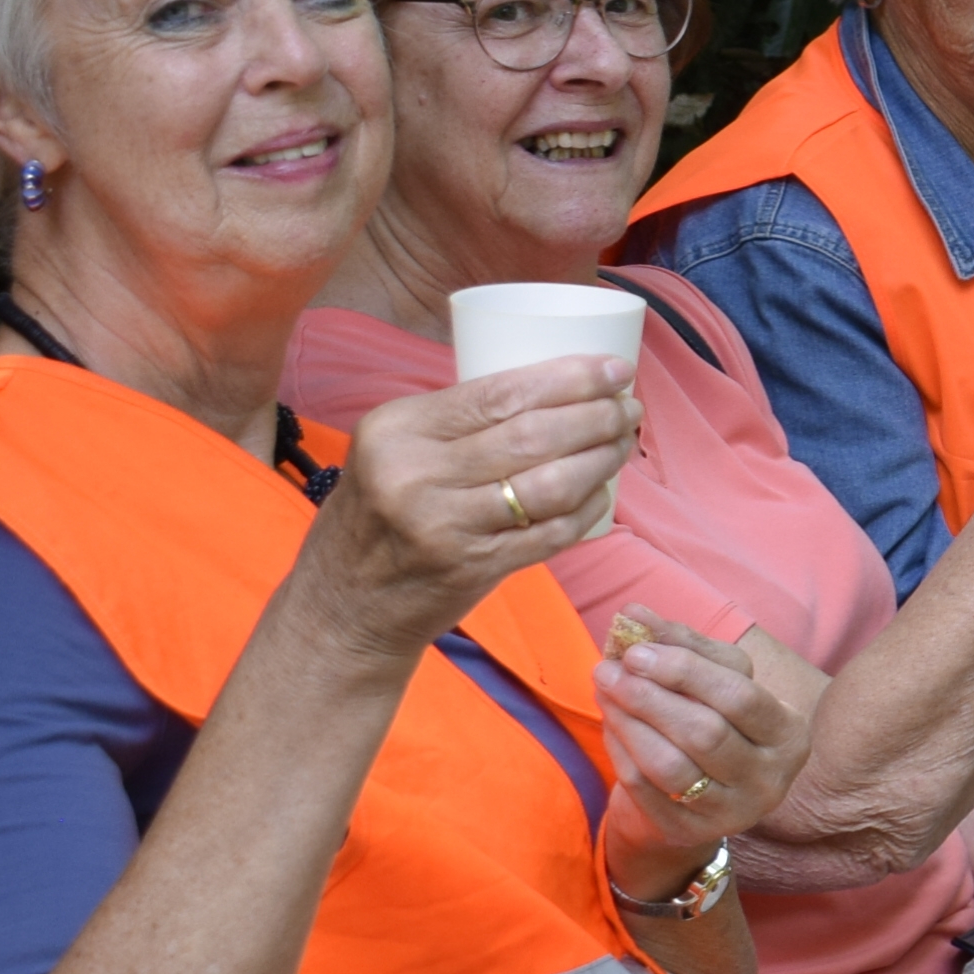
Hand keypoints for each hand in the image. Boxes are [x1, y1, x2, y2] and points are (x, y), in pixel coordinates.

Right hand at [304, 356, 643, 661]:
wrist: (343, 604)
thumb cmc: (379, 514)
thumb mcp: (391, 452)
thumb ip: (452, 423)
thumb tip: (551, 385)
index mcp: (397, 429)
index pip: (501, 392)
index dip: (570, 378)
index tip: (615, 369)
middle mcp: (416, 474)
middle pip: (535, 435)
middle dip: (598, 416)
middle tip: (630, 407)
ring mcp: (445, 526)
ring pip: (552, 484)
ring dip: (602, 460)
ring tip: (623, 443)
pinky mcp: (473, 567)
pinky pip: (551, 533)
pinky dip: (588, 510)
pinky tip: (604, 494)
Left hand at [592, 613, 814, 880]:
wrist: (698, 800)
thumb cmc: (710, 725)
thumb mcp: (710, 682)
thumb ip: (681, 644)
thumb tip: (634, 612)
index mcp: (788, 734)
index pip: (740, 698)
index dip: (685, 672)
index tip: (636, 651)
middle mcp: (770, 779)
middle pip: (705, 733)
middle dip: (650, 697)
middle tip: (609, 670)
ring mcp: (731, 813)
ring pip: (671, 765)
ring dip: (628, 722)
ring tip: (604, 690)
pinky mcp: (689, 833)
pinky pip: (645, 789)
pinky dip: (621, 751)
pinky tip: (611, 724)